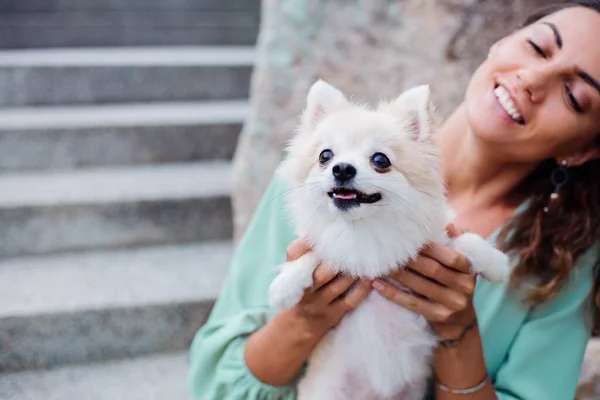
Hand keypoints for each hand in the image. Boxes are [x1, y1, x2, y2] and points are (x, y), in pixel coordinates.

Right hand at [285, 239, 372, 336]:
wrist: (299, 324)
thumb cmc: (302, 287)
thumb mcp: (294, 269)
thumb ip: (304, 251)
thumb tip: (320, 228)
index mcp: (293, 273)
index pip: (295, 253)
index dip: (309, 243)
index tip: (326, 233)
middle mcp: (305, 289)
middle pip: (320, 273)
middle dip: (337, 260)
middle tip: (354, 246)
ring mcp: (319, 303)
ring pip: (337, 286)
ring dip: (353, 272)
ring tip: (366, 259)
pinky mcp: (333, 314)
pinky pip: (350, 300)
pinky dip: (362, 288)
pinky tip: (371, 277)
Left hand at [372, 225, 476, 340]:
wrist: (460, 321)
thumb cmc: (455, 282)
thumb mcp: (461, 263)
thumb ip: (457, 242)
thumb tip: (448, 226)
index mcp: (469, 270)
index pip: (452, 257)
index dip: (432, 248)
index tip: (410, 240)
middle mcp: (465, 287)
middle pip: (433, 270)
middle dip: (410, 260)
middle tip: (389, 251)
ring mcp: (452, 304)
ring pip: (421, 286)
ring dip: (398, 275)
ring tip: (381, 266)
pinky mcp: (439, 317)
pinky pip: (413, 304)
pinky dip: (393, 294)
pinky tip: (378, 284)